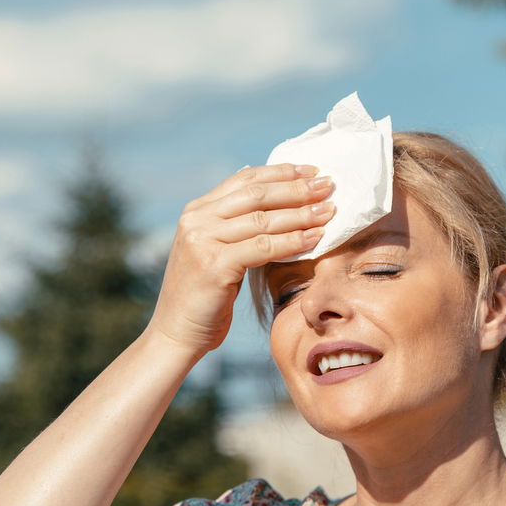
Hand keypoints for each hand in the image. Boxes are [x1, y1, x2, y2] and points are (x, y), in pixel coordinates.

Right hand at [145, 163, 334, 357]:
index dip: (281, 173)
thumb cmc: (204, 297)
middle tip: (328, 186)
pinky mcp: (214, 265)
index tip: (312, 171)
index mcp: (197, 210)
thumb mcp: (216, 252)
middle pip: (256, 195)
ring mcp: (203, 241)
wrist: (176, 333)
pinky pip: (263, 247)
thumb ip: (235, 226)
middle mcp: (197, 220)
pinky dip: (293, 241)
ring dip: (301, 214)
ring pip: (262, 219)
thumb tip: (272, 199)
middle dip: (296, 189)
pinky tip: (315, 239)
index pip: (245, 180)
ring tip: (329, 212)